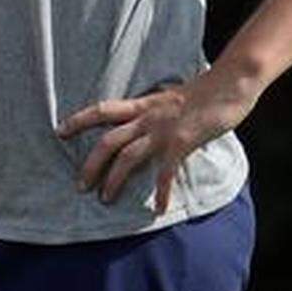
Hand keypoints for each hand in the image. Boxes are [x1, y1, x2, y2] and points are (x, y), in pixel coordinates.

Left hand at [58, 75, 255, 214]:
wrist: (232, 81)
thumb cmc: (207, 88)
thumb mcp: (173, 96)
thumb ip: (158, 108)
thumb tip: (150, 116)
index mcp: (144, 103)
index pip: (102, 109)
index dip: (79, 120)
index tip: (59, 130)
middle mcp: (148, 116)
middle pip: (107, 141)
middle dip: (90, 164)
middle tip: (80, 186)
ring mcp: (163, 130)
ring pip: (127, 156)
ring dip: (113, 180)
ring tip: (105, 199)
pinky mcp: (182, 142)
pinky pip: (165, 172)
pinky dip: (161, 192)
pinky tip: (159, 209)